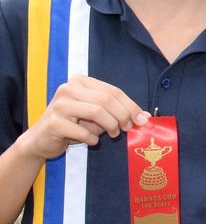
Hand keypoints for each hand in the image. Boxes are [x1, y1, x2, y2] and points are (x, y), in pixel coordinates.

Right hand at [17, 75, 147, 159]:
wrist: (42, 138)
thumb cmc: (74, 124)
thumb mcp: (98, 115)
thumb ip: (119, 112)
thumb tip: (146, 117)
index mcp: (81, 82)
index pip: (113, 91)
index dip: (131, 106)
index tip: (141, 120)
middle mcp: (68, 89)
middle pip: (106, 100)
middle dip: (122, 116)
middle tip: (126, 128)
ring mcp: (59, 105)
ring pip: (96, 111)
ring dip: (110, 126)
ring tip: (113, 134)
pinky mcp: (53, 122)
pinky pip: (82, 131)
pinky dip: (92, 139)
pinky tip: (91, 141)